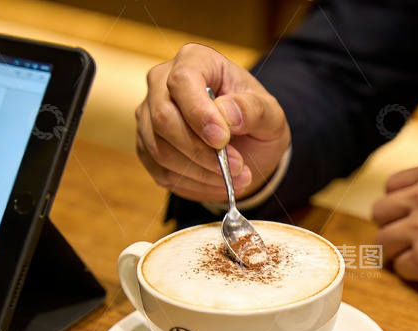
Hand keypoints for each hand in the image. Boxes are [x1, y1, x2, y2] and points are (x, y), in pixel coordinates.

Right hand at [135, 44, 290, 201]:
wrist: (247, 144)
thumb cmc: (256, 119)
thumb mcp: (270, 113)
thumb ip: (254, 110)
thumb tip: (227, 114)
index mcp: (195, 60)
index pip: (182, 81)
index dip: (199, 113)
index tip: (223, 139)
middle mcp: (162, 82)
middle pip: (163, 118)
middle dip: (201, 151)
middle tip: (237, 167)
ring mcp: (149, 115)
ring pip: (160, 149)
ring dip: (201, 172)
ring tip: (235, 178)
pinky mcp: (147, 145)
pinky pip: (161, 171)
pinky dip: (193, 183)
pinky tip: (218, 183)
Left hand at [372, 160, 417, 302]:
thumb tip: (416, 200)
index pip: (391, 187)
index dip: (398, 206)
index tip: (407, 218)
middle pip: (379, 214)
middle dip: (392, 228)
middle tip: (409, 242)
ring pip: (382, 243)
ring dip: (398, 253)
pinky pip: (401, 269)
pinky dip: (415, 273)